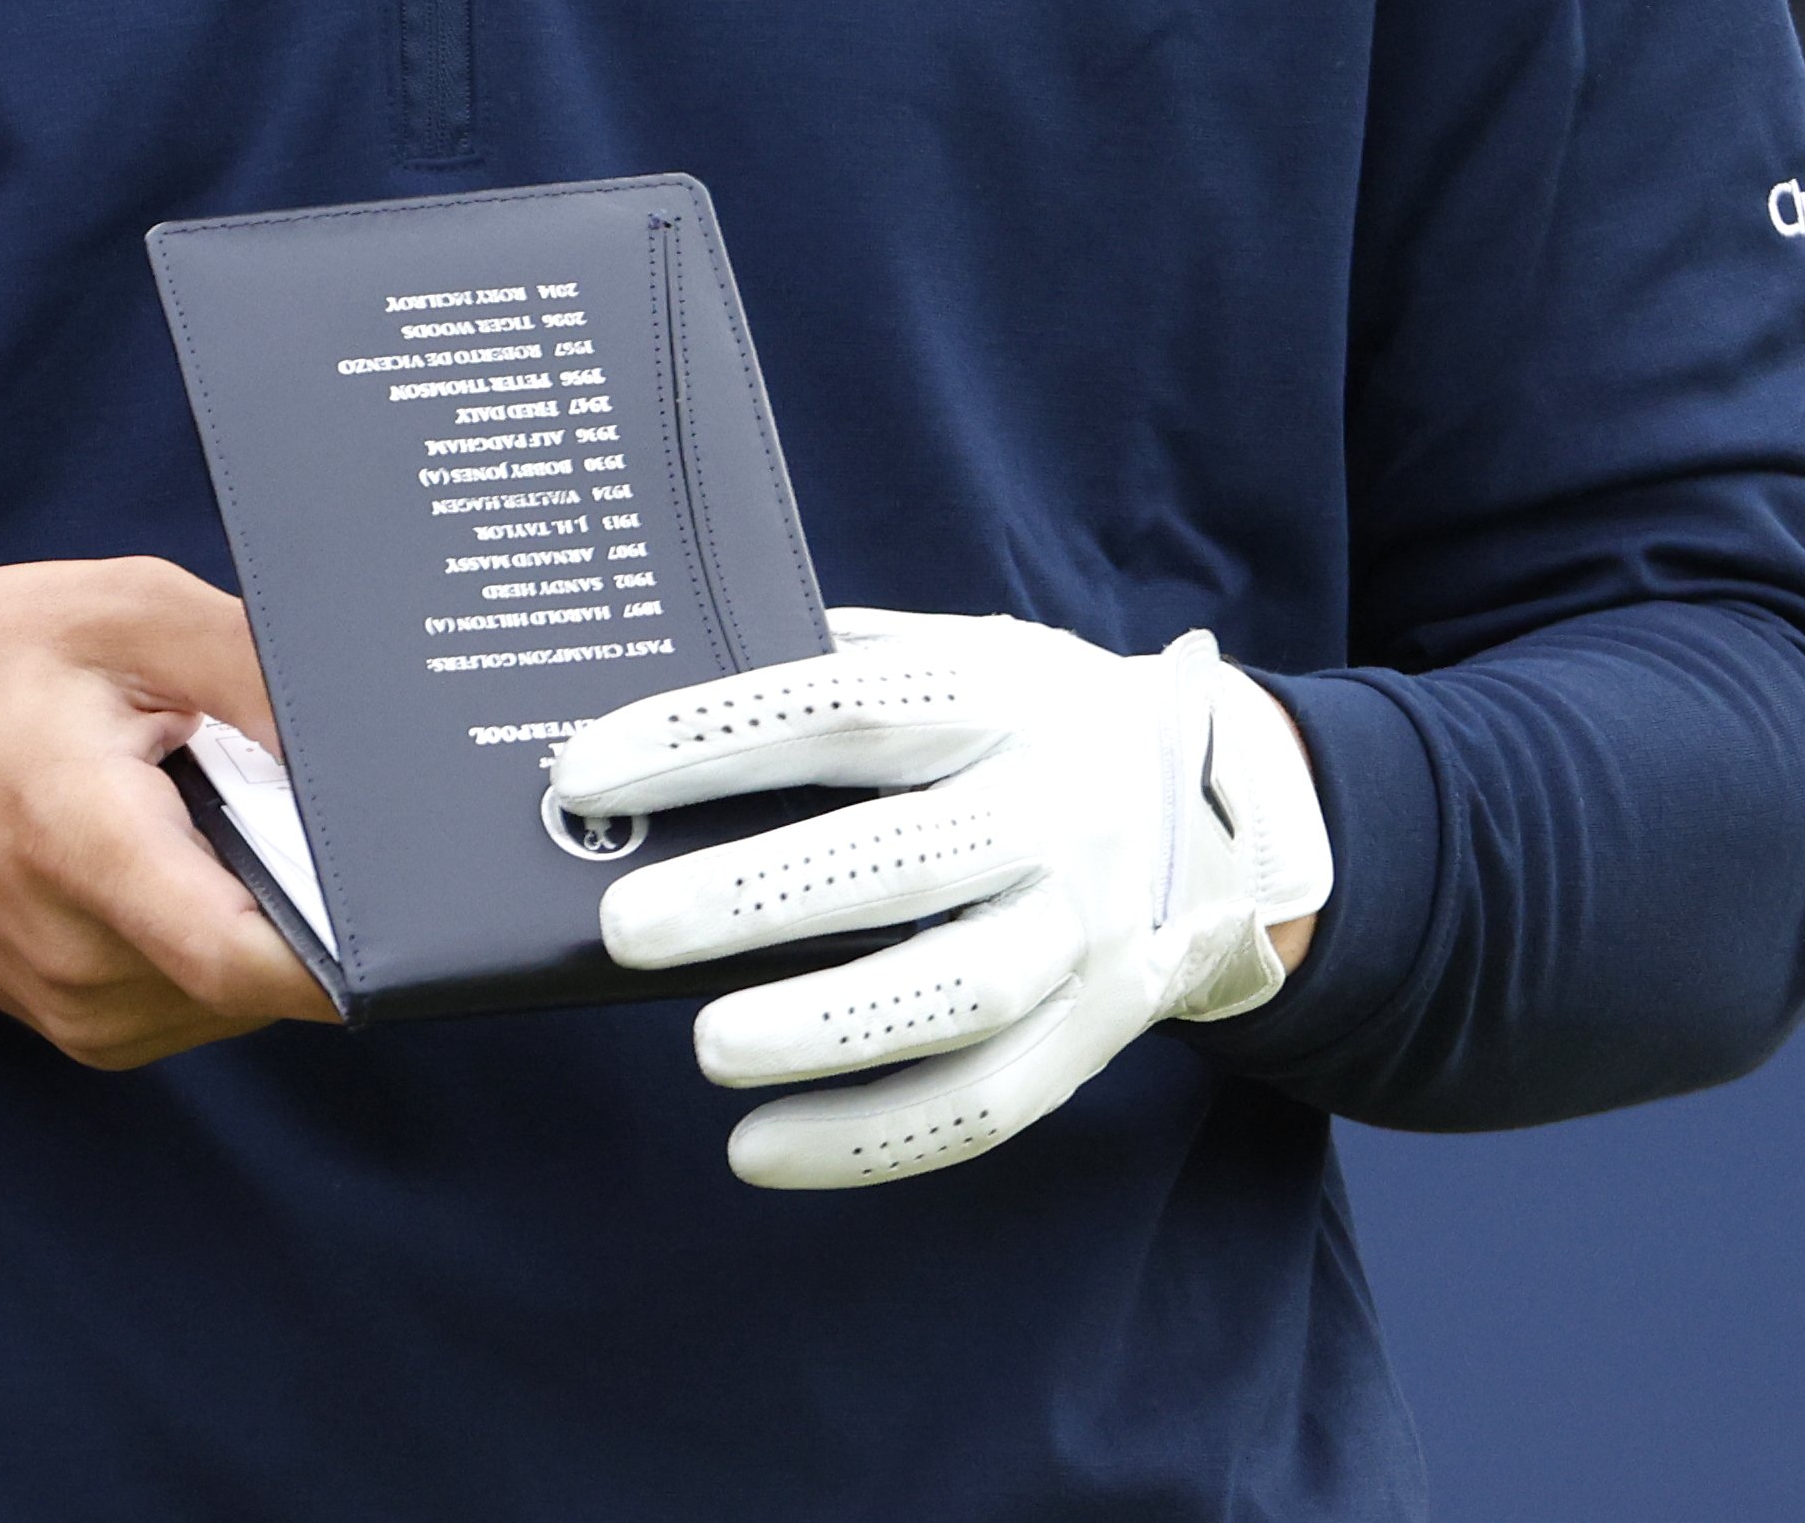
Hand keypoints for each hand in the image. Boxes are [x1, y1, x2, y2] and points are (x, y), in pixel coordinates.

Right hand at [0, 558, 339, 1068]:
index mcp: (81, 847)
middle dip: (309, 881)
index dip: (356, 937)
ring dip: (259, 902)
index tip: (401, 877)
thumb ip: (256, 667)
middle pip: (276, 966)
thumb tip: (372, 737)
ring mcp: (83, 1011)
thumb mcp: (116, 610)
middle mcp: (82, 961)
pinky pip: (207, 992)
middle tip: (263, 783)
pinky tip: (168, 848)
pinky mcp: (88, 1029)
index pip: (250, 959)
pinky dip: (218, 923)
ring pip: (251, 985)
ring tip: (190, 807)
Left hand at [553, 608, 1333, 1190]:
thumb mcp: (955, 655)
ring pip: (959, 996)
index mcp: (998, 692)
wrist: (1221, 797)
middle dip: (756, 898)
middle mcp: (1055, 808)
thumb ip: (829, 671)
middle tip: (623, 931)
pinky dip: (873, 1139)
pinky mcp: (1099, 1027)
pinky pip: (988, 1103)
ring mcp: (1086, 927)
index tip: (583, 775)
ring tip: (706, 1049)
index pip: (841, 707)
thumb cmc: (1018, 719)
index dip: (708, 738)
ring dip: (826, 1031)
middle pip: (903, 858)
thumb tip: (639, 703)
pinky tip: (760, 1148)